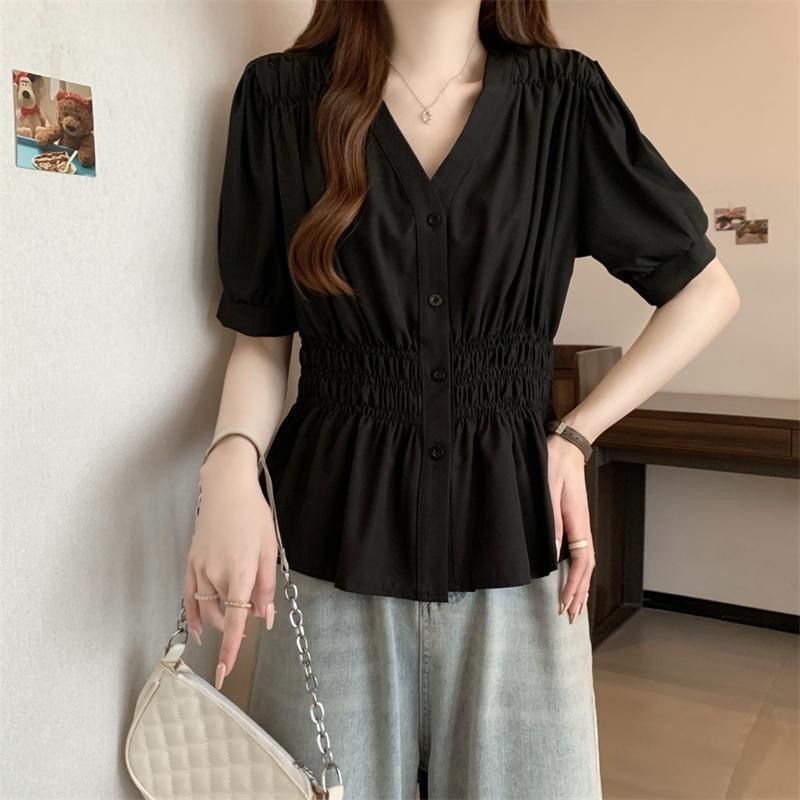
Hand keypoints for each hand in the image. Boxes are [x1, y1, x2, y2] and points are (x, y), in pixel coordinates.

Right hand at [183, 439, 278, 690]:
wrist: (226, 488)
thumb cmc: (253, 516)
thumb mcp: (269, 549)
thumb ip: (266, 587)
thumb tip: (264, 618)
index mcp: (240, 572)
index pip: (236, 621)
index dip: (232, 649)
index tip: (225, 673)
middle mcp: (216, 574)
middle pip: (225, 615)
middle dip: (238, 624)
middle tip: (255, 611)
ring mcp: (199, 569)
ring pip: (207, 609)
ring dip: (221, 619)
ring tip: (234, 616)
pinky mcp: (190, 563)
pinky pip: (188, 597)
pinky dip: (193, 615)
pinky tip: (199, 628)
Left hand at [546, 433, 595, 623]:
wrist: (566, 447)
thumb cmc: (554, 464)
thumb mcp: (548, 490)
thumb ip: (551, 520)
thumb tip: (551, 551)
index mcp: (578, 522)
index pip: (581, 562)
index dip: (573, 585)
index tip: (563, 603)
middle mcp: (583, 527)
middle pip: (586, 569)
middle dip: (580, 594)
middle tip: (570, 617)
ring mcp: (581, 525)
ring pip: (585, 563)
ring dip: (581, 585)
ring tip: (575, 607)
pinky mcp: (575, 521)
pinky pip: (580, 553)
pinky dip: (579, 572)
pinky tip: (573, 580)